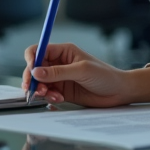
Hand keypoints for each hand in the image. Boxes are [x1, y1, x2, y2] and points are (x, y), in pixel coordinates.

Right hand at [22, 43, 136, 106]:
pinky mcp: (62, 91)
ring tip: (51, 95)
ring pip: (40, 82)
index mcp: (64, 51)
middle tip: (32, 89)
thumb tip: (36, 72)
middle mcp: (59, 63)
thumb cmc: (105, 76)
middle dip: (32, 78)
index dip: (31, 59)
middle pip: (35, 68)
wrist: (119, 92)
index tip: (31, 71)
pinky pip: (48, 93)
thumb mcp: (81, 70)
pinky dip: (49, 97)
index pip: (39, 50)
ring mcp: (60, 78)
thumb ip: (58, 72)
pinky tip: (58, 99)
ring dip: (41, 89)